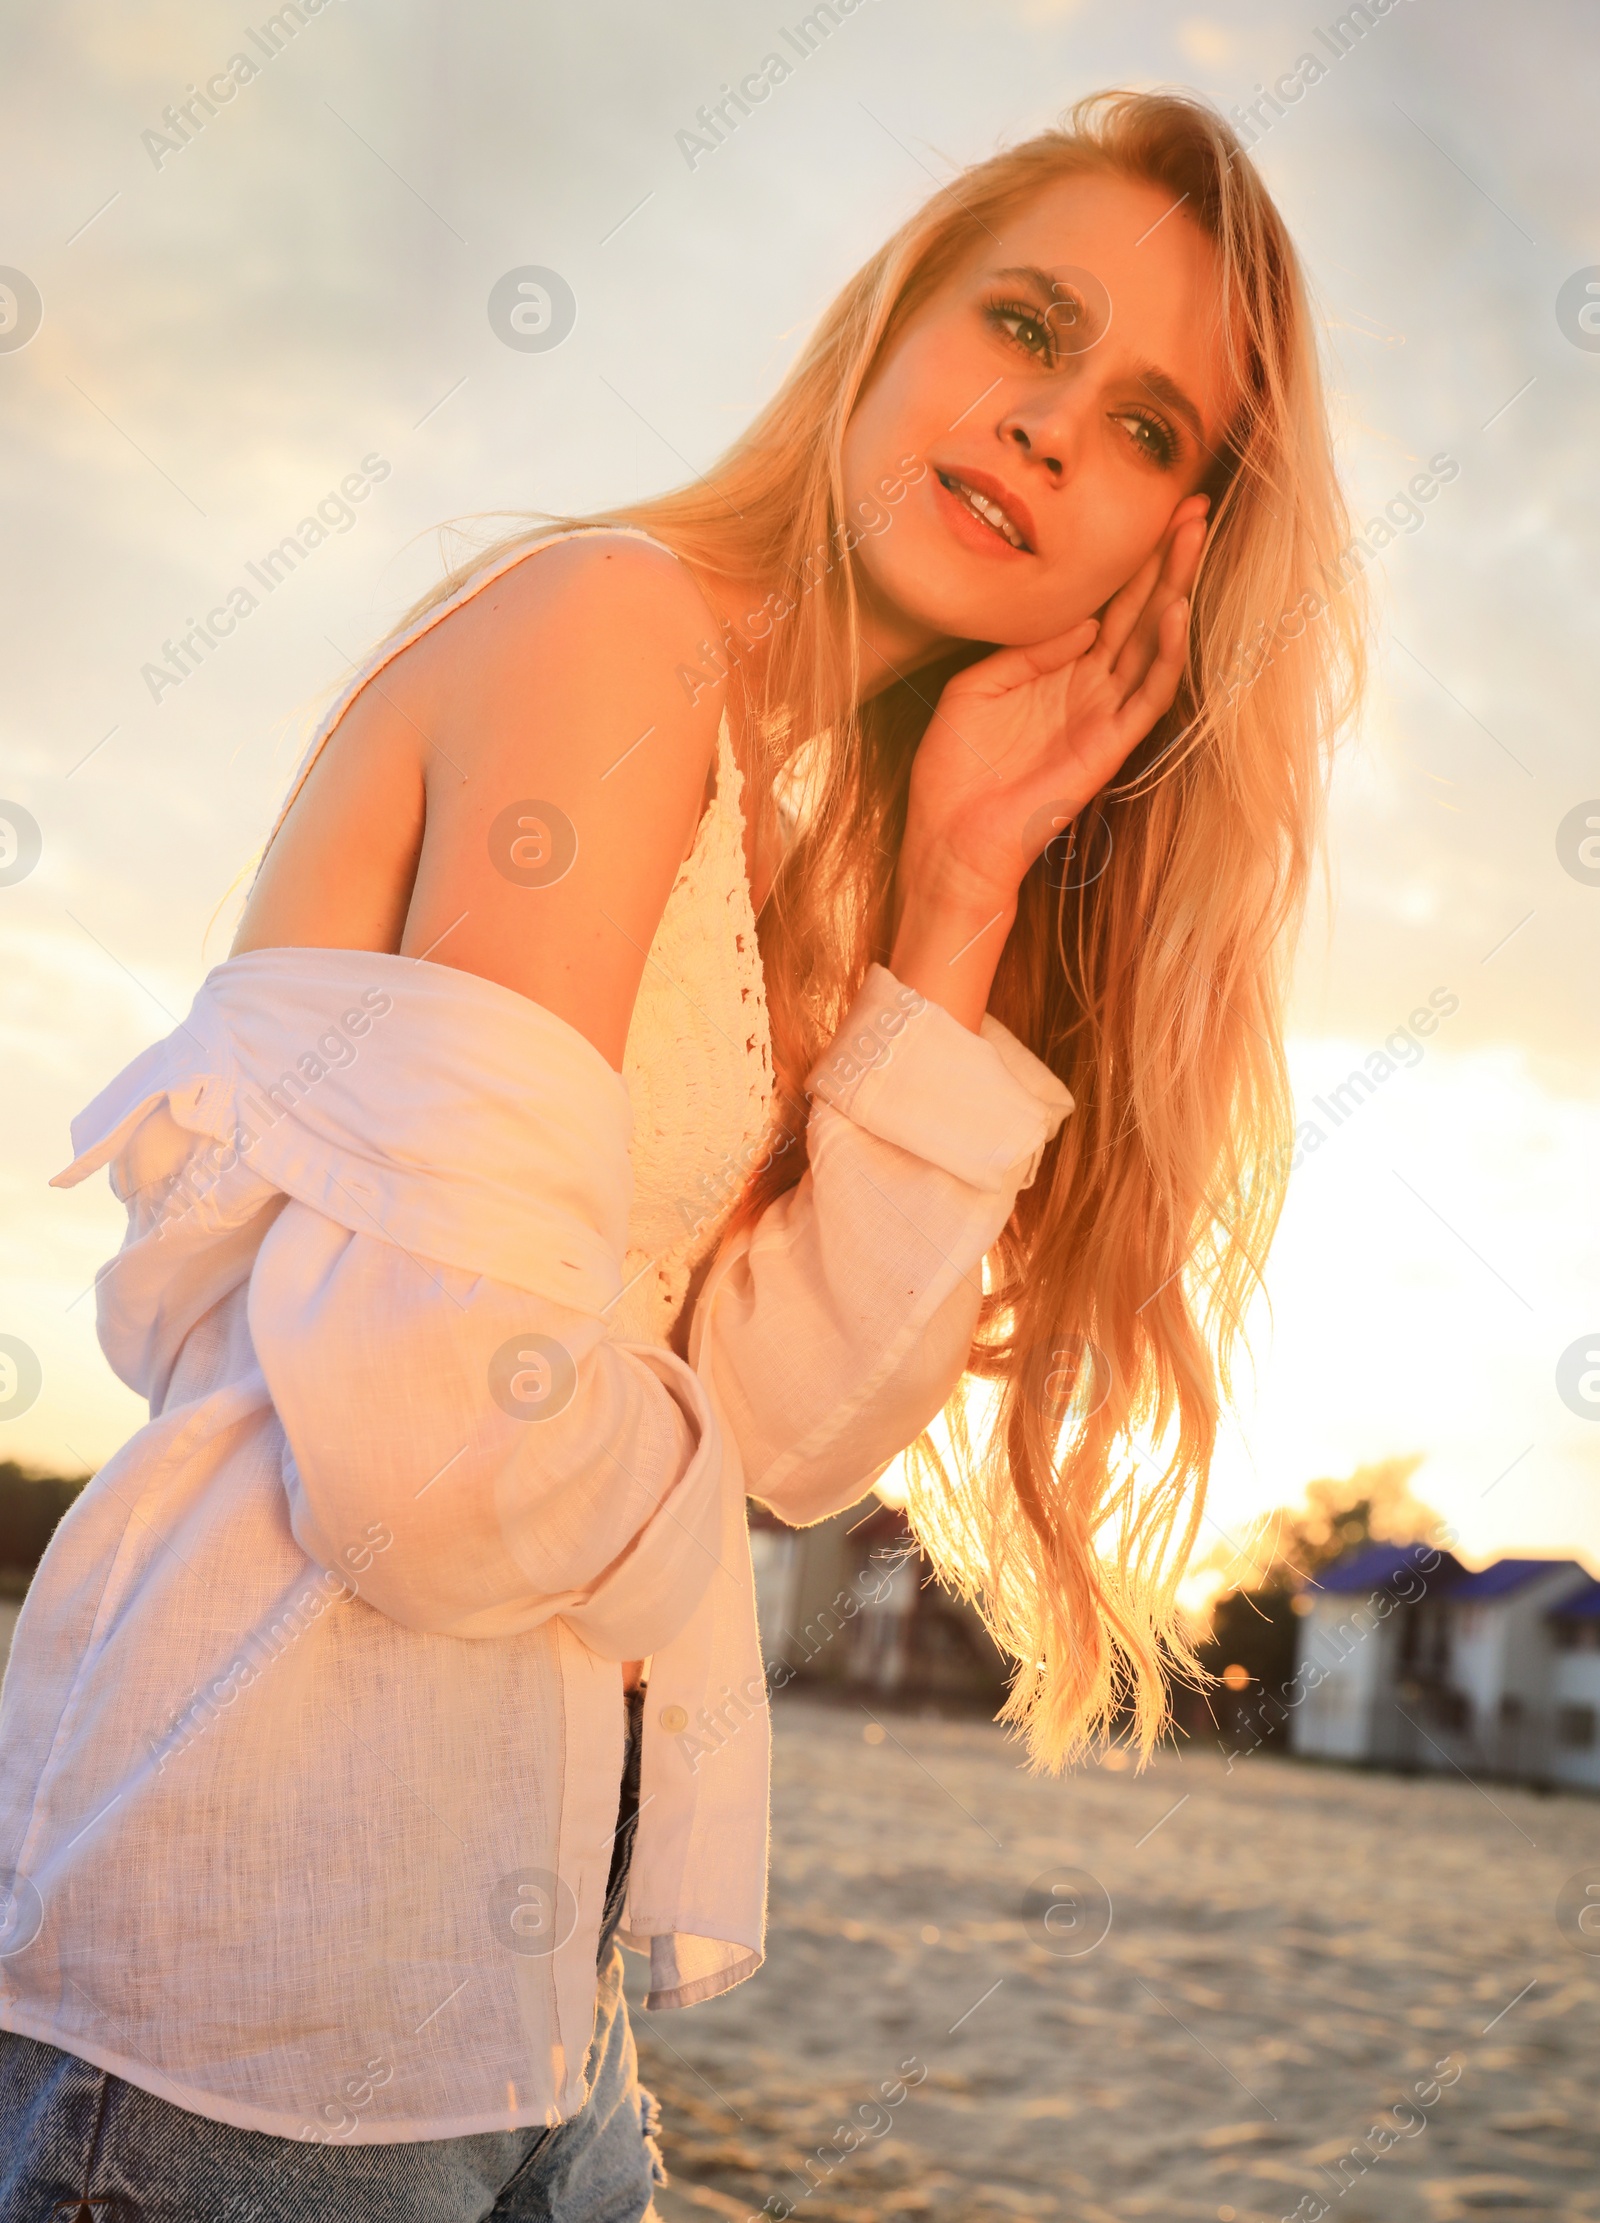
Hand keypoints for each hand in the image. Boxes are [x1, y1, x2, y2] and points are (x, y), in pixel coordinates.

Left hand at [897, 495, 1208, 921]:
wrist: (950, 839)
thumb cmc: (954, 769)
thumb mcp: (977, 688)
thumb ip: (1027, 649)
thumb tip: (1083, 620)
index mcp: (1060, 670)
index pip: (1108, 603)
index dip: (1131, 559)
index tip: (1155, 508)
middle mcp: (1091, 688)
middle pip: (1140, 611)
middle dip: (1168, 558)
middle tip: (1196, 505)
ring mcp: (1104, 715)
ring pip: (1153, 642)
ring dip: (1176, 589)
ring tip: (1196, 538)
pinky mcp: (1109, 746)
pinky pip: (1148, 696)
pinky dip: (1166, 655)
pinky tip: (1175, 612)